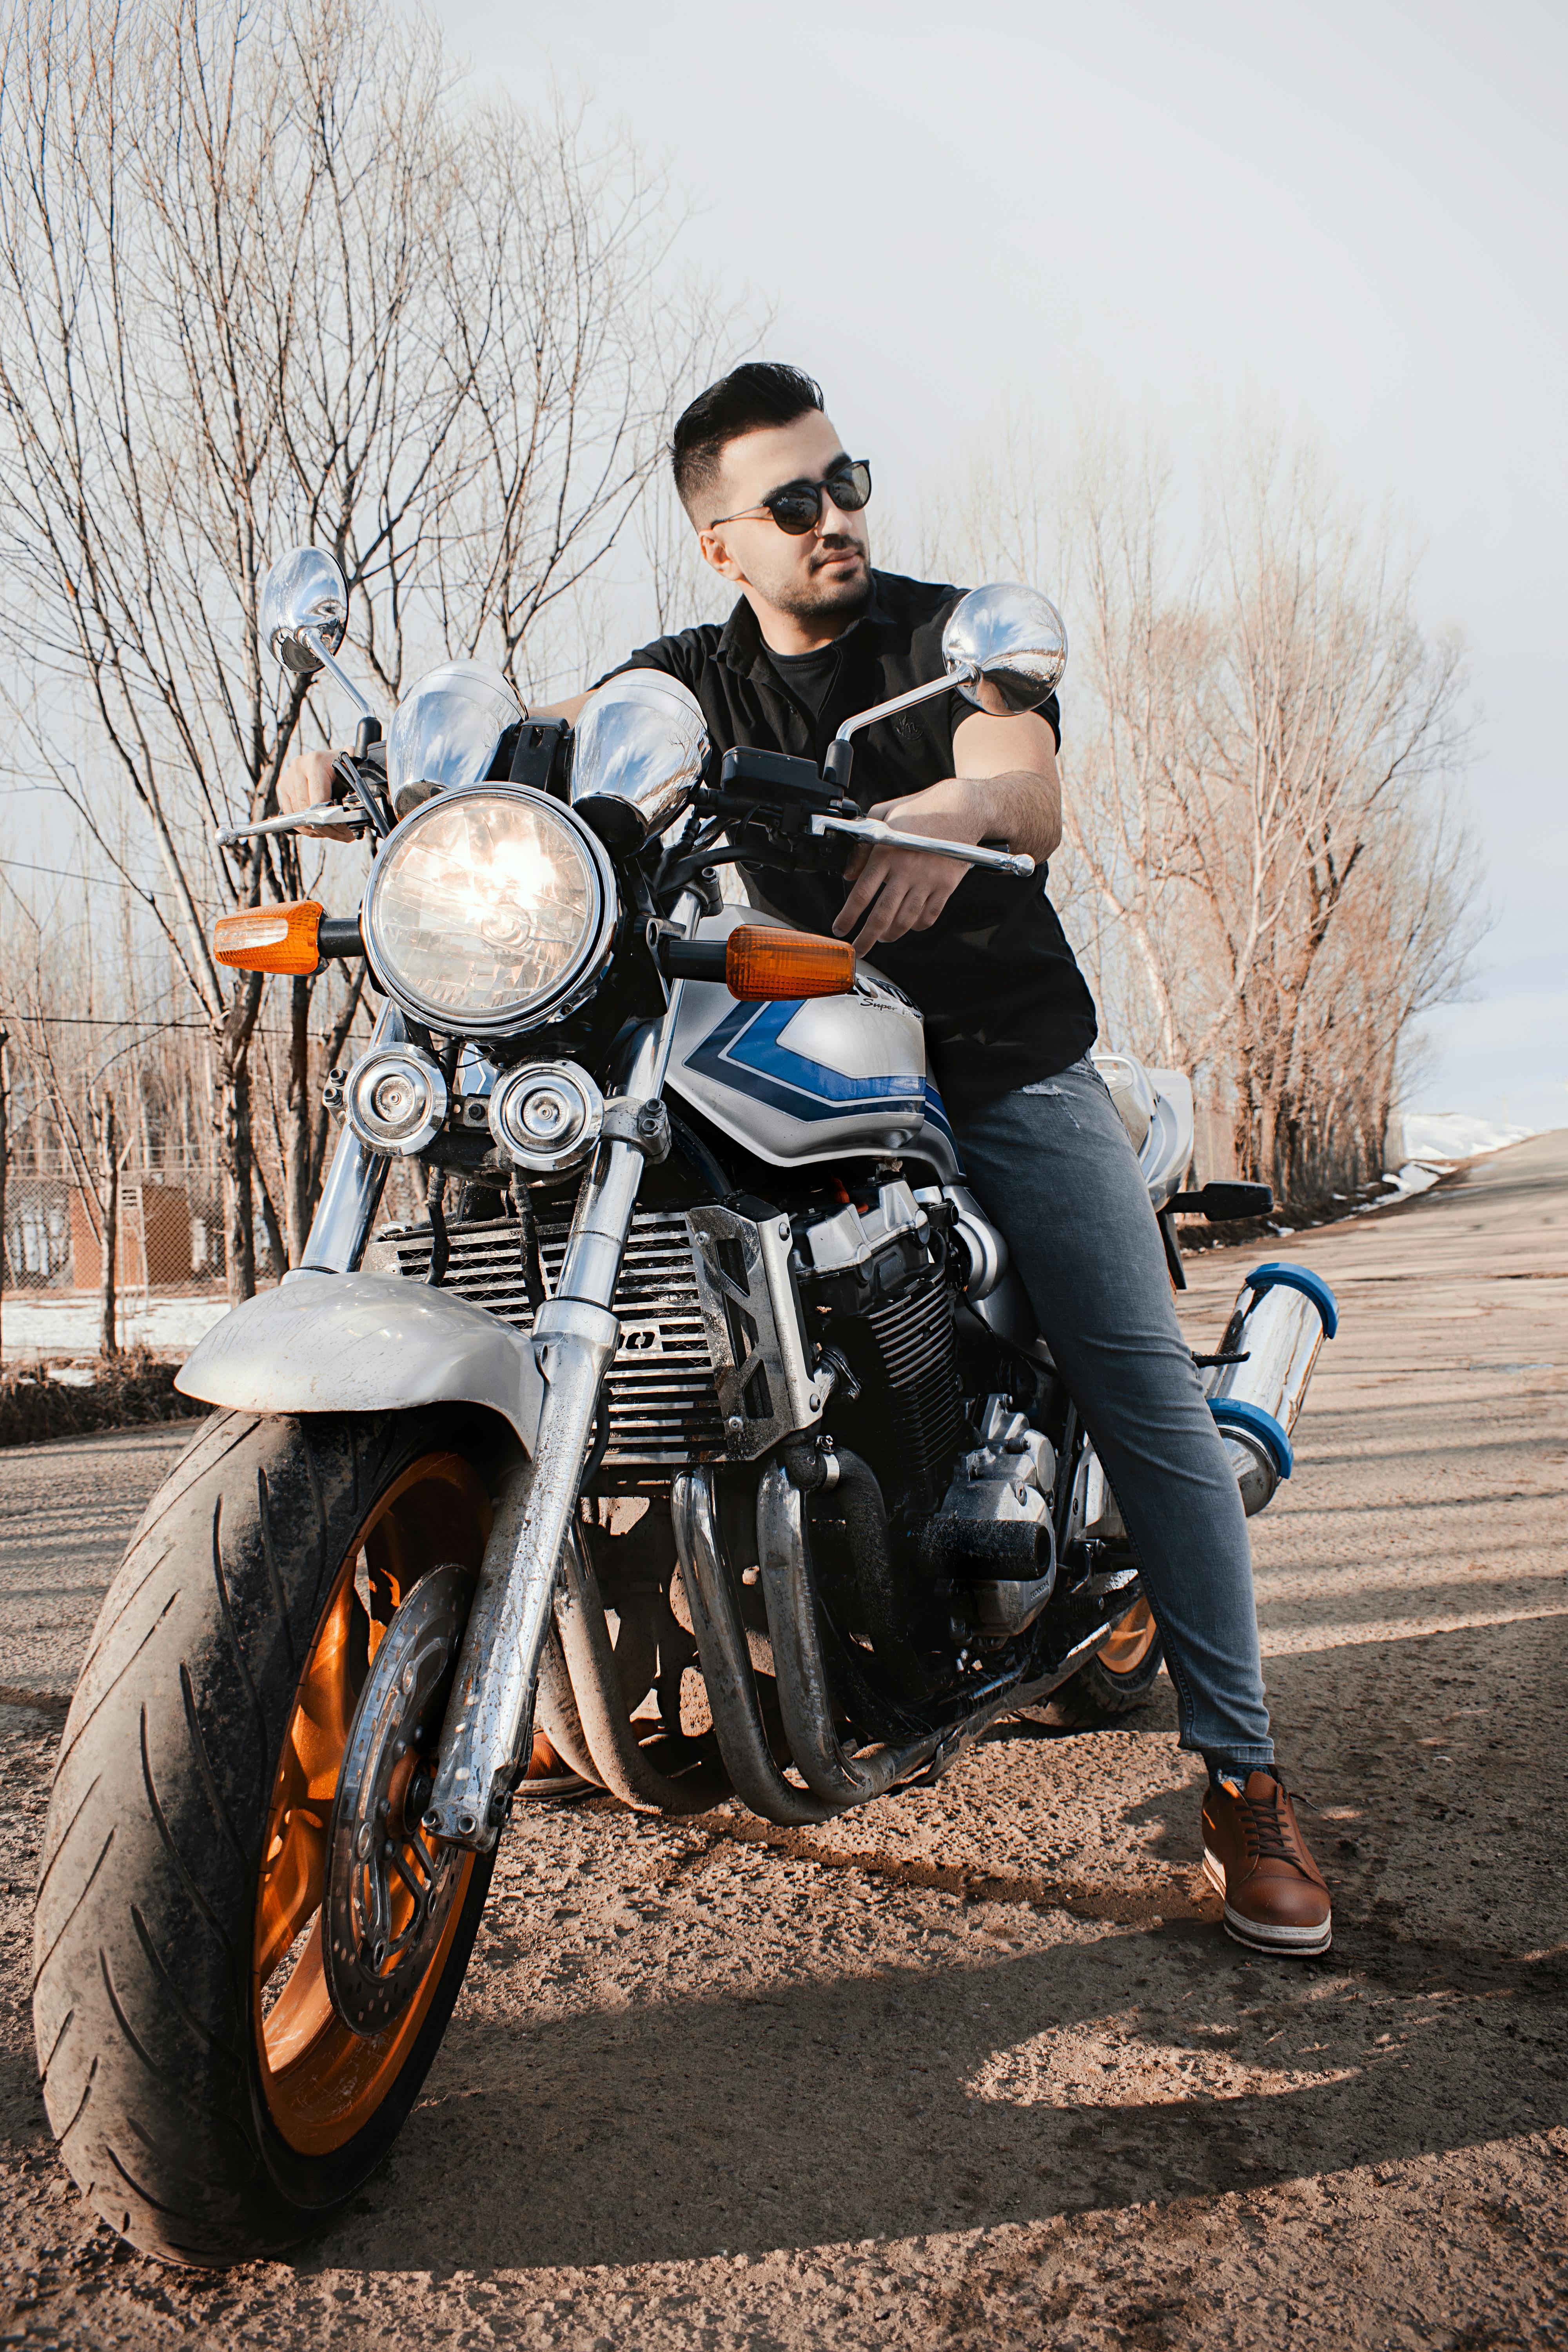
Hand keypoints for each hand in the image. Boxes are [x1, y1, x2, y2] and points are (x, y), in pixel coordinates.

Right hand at [278, 747, 355, 841]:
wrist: (333, 757)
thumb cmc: (344, 767)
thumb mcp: (352, 775)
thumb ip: (351, 792)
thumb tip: (348, 819)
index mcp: (315, 762)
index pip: (318, 801)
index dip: (330, 819)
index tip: (344, 829)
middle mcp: (298, 767)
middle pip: (306, 810)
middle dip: (325, 828)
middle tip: (342, 836)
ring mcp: (288, 777)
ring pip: (297, 815)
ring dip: (315, 830)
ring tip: (333, 833)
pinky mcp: (283, 786)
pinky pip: (290, 814)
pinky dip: (304, 826)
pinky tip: (319, 828)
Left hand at [831, 777, 983, 953]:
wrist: (962, 809)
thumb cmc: (922, 810)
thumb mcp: (884, 814)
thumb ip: (863, 844)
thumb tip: (850, 872)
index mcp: (886, 853)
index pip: (861, 893)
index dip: (848, 916)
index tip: (840, 928)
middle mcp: (905, 870)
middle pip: (881, 915)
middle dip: (866, 938)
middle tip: (858, 949)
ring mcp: (927, 881)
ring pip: (905, 920)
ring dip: (891, 934)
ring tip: (883, 937)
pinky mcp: (945, 886)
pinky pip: (929, 916)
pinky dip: (917, 926)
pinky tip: (910, 925)